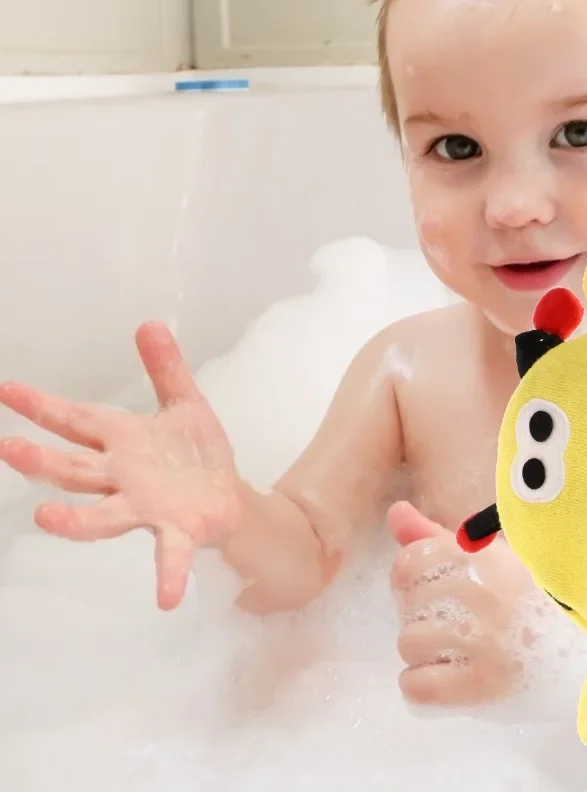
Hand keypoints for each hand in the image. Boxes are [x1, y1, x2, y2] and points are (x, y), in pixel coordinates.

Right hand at [0, 322, 242, 609]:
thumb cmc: (196, 454)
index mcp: (123, 441)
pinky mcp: (178, 530)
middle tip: (7, 447)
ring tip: (45, 518)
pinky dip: (167, 575)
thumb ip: (166, 368)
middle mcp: (123, 477)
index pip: (75, 421)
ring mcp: (146, 507)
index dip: (41, 406)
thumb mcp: (185, 403)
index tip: (5, 389)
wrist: (230, 496)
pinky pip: (169, 555)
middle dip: (41, 461)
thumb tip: (149, 322)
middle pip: (75, 470)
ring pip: (103, 515)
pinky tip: (166, 599)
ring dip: (74, 520)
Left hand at [388, 500, 534, 706]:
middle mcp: (483, 593)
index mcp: (486, 558)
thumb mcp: (488, 560)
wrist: (583, 659)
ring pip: (408, 643)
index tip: (428, 590)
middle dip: (419, 616)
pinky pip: (416, 686)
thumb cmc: (530, 604)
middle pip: (407, 603)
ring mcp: (484, 641)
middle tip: (450, 626)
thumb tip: (396, 512)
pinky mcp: (482, 685)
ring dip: (422, 653)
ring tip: (452, 653)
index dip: (409, 578)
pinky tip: (446, 678)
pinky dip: (421, 688)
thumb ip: (435, 537)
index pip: (411, 560)